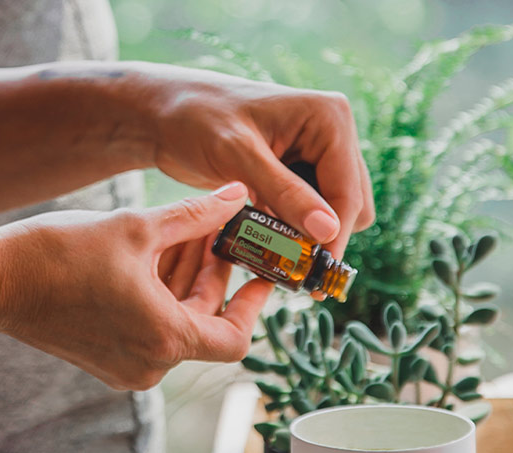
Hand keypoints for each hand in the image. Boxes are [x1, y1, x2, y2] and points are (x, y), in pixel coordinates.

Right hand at [0, 182, 272, 389]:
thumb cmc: (58, 254)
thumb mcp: (137, 228)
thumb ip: (196, 216)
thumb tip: (237, 196)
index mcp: (165, 338)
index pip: (235, 336)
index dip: (254, 302)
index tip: (261, 271)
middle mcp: (149, 364)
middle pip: (203, 322)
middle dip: (213, 274)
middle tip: (220, 229)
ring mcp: (123, 365)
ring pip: (175, 323)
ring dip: (184, 280)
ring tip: (187, 231)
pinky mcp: (102, 358)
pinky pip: (148, 329)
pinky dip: (158, 295)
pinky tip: (154, 252)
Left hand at [131, 64, 374, 256]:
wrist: (163, 113)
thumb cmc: (195, 118)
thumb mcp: (238, 156)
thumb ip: (284, 192)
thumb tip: (328, 230)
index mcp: (329, 118)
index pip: (348, 191)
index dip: (334, 236)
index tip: (314, 278)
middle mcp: (330, 133)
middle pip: (349, 205)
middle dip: (322, 238)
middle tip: (290, 272)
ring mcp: (313, 153)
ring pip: (330, 212)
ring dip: (305, 236)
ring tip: (273, 259)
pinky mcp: (293, 171)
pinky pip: (305, 211)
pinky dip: (288, 229)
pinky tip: (262, 243)